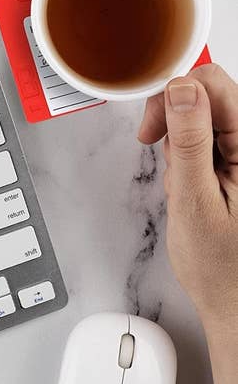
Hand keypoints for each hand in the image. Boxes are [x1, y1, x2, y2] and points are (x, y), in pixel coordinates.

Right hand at [138, 63, 237, 332]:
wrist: (231, 298)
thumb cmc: (220, 263)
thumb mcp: (195, 200)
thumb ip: (191, 142)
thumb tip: (181, 90)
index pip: (214, 86)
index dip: (175, 95)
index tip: (153, 126)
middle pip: (207, 96)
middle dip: (174, 121)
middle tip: (164, 155)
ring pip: (201, 119)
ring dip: (180, 146)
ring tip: (182, 183)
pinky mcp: (235, 163)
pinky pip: (203, 141)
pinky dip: (186, 159)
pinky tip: (188, 184)